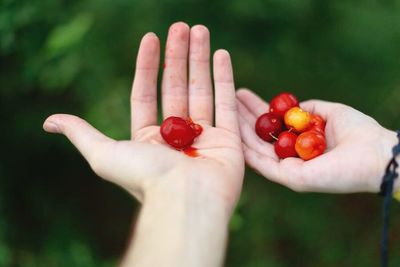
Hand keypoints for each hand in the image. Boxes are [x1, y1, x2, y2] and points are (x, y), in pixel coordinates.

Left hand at [43, 22, 243, 212]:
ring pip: (201, 89)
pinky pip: (225, 103)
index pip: (146, 93)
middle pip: (176, 86)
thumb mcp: (104, 154)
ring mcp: (205, 137)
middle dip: (178, 55)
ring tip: (200, 30)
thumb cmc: (145, 178)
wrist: (185, 201)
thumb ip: (82, 134)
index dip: (147, 65)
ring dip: (200, 59)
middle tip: (180, 26)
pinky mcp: (229, 140)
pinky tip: (220, 53)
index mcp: (149, 139)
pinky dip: (223, 78)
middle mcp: (177, 136)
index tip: (150, 38)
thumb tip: (50, 121)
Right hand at [237, 88, 397, 192]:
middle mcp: (290, 159)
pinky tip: (232, 132)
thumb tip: (290, 108)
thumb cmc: (359, 132)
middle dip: (242, 117)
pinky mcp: (290, 178)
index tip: (241, 95)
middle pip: (259, 138)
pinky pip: (262, 164)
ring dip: (239, 129)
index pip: (271, 128)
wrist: (376, 153)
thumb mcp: (328, 112)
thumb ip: (306, 110)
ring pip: (256, 150)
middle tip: (226, 97)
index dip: (255, 112)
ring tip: (225, 107)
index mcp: (299, 145)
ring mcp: (288, 170)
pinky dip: (246, 149)